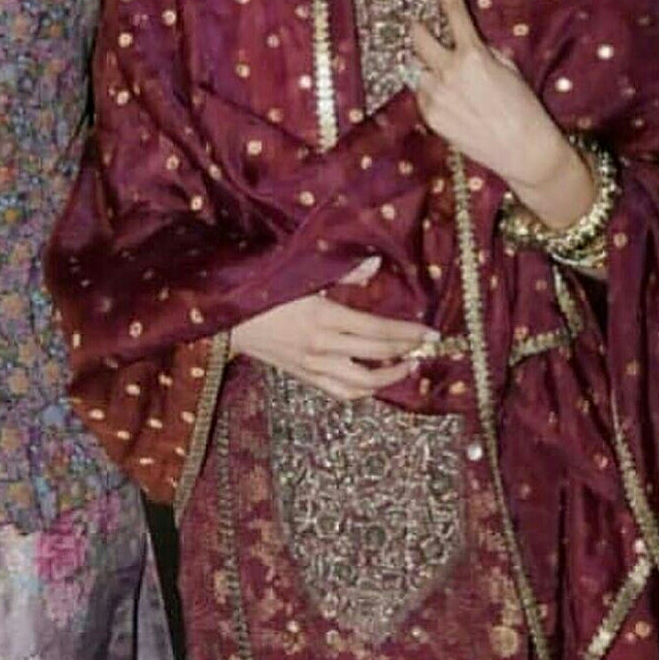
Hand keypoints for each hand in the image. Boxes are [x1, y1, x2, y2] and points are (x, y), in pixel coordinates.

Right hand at [229, 257, 437, 401]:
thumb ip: (340, 271)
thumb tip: (374, 266)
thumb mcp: (299, 272)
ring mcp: (312, 366)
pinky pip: (342, 392)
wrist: (227, 318)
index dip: (408, 333)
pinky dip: (364, 390)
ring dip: (390, 377)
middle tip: (426, 346)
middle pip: (376, 356)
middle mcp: (321, 347)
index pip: (378, 330)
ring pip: (362, 383)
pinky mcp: (304, 377)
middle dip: (407, 352)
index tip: (431, 332)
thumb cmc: (263, 289)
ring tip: (408, 366)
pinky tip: (376, 381)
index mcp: (323, 317)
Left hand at [409, 0, 594, 229]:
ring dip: (425, 67)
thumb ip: (485, 51)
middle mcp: (449, 72)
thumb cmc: (524, 107)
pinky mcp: (430, 117)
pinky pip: (420, 94)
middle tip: (423, 30)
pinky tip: (449, 101)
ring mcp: (436, 96)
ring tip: (445, 77)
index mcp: (473, 55)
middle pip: (417, 39)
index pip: (453, 12)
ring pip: (416, 69)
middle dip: (419, 31)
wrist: (524, 150)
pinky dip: (429, 91)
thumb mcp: (510, 68)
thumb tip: (470, 43)